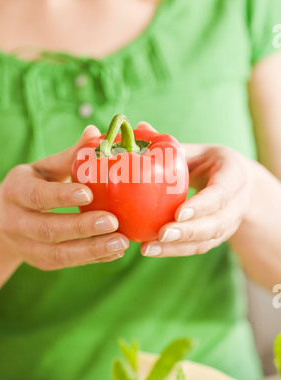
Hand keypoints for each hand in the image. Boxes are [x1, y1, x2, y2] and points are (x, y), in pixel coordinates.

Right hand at [0, 126, 128, 270]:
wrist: (1, 221)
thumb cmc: (31, 186)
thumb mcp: (43, 169)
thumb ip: (69, 156)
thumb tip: (95, 133)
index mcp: (16, 191)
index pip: (37, 196)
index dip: (61, 197)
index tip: (88, 194)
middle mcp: (16, 222)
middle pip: (48, 229)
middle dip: (82, 228)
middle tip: (114, 222)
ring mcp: (26, 246)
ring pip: (58, 253)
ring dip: (92, 250)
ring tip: (121, 243)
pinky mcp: (41, 262)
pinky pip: (67, 263)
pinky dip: (93, 259)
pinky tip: (116, 252)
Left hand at [138, 125, 253, 256]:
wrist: (236, 184)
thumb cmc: (210, 163)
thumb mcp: (197, 151)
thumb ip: (172, 146)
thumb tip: (140, 128)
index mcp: (234, 174)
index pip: (221, 193)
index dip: (201, 205)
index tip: (177, 214)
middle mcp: (237, 202)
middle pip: (217, 223)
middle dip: (188, 232)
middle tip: (160, 235)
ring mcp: (230, 222)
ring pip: (208, 240)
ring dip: (179, 248)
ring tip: (149, 249)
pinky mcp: (218, 236)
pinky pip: (199, 248)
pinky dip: (177, 251)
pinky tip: (153, 250)